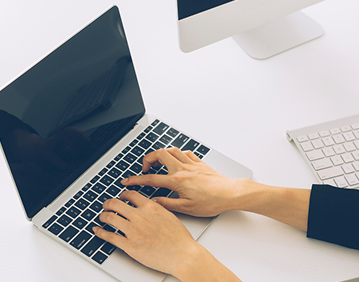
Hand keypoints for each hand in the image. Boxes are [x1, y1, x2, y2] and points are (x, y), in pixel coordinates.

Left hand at [93, 191, 200, 275]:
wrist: (183, 255)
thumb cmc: (179, 238)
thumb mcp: (169, 215)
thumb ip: (156, 208)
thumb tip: (148, 205)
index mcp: (151, 207)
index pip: (131, 194)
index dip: (122, 194)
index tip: (120, 196)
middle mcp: (140, 216)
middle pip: (116, 203)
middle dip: (108, 203)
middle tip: (106, 205)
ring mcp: (134, 231)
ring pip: (110, 217)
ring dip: (103, 216)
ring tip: (102, 216)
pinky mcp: (130, 246)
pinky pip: (109, 236)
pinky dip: (100, 232)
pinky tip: (97, 230)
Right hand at [121, 147, 243, 216]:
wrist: (230, 193)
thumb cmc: (211, 202)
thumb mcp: (187, 208)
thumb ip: (168, 204)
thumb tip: (154, 202)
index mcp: (177, 181)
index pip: (151, 179)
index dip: (137, 179)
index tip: (128, 180)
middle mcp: (183, 169)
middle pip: (160, 154)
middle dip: (148, 158)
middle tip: (145, 168)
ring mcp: (191, 164)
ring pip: (172, 150)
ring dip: (162, 154)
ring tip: (158, 163)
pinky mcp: (199, 162)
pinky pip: (185, 152)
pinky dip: (177, 154)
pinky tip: (177, 160)